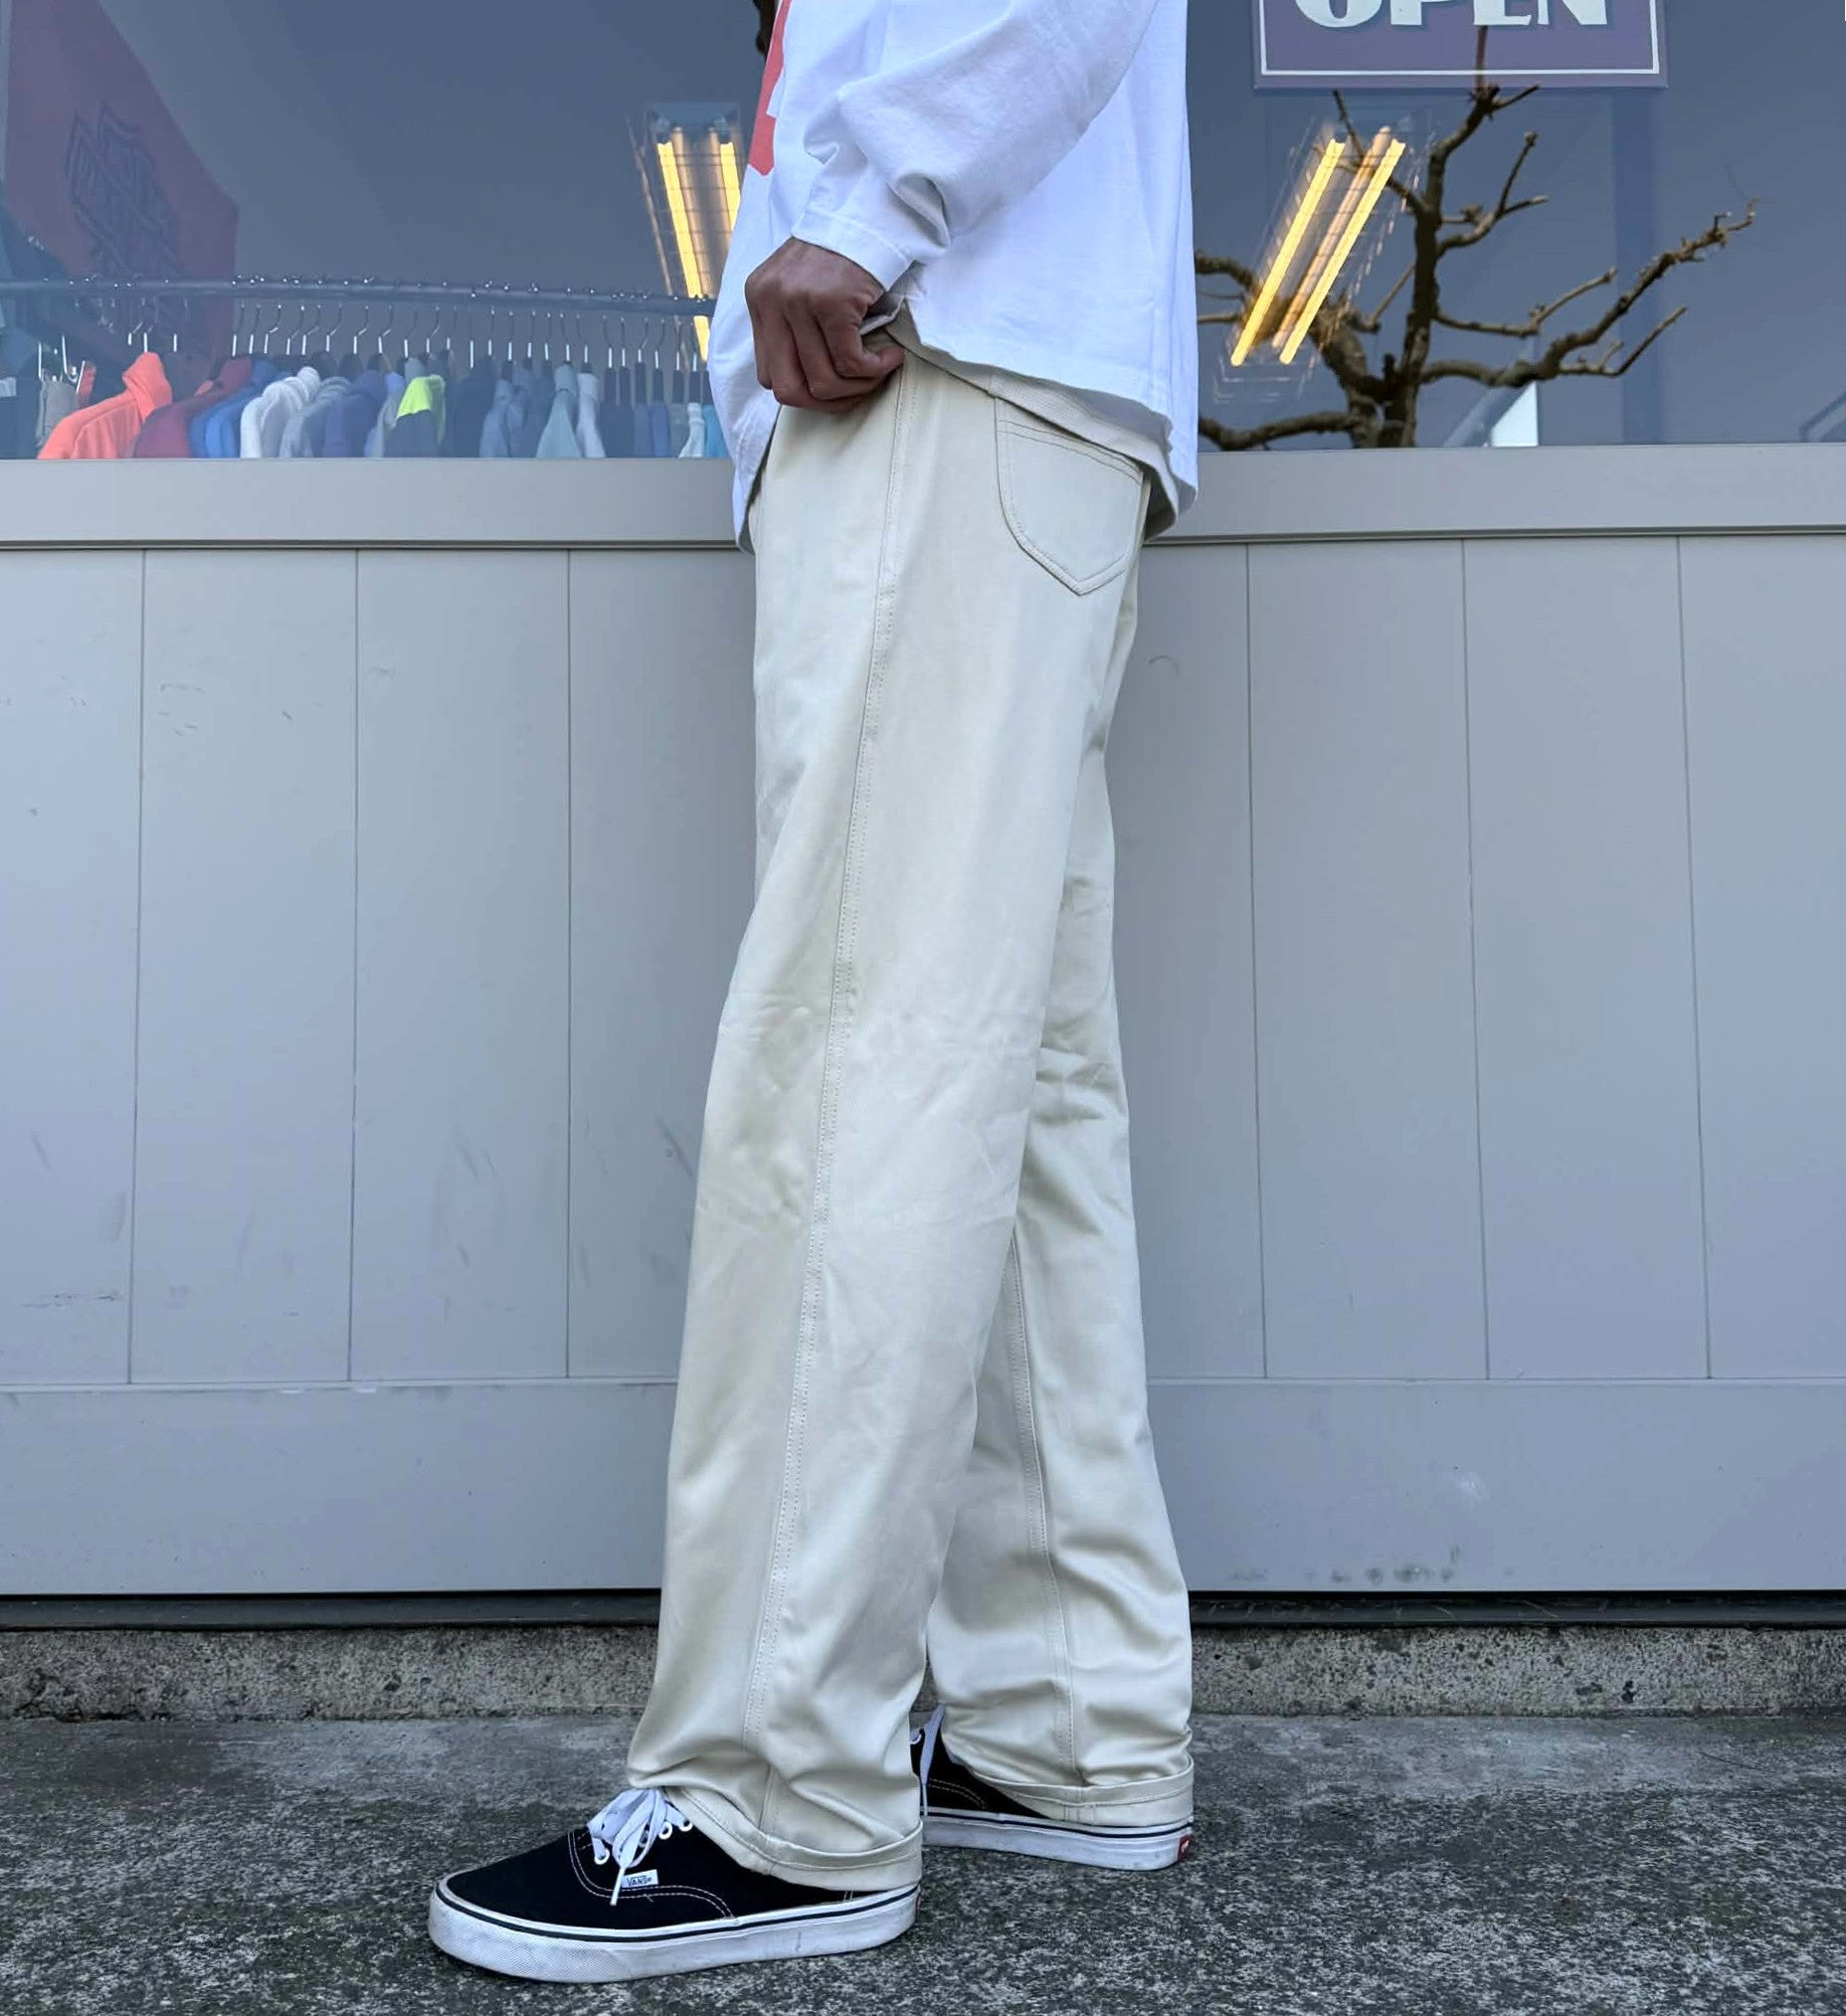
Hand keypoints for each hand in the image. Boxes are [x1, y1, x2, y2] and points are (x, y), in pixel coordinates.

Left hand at [745, 238, 904, 412]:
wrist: (871, 213)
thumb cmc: (843, 255)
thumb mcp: (800, 286)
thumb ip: (791, 327)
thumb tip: (807, 384)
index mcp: (759, 299)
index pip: (768, 376)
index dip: (803, 391)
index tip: (833, 386)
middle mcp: (771, 300)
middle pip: (787, 390)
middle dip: (826, 403)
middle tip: (856, 391)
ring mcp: (799, 301)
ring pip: (822, 382)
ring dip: (858, 387)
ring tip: (879, 370)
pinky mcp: (831, 302)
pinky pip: (851, 362)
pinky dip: (875, 369)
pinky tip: (890, 357)